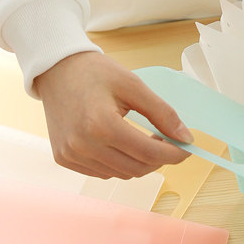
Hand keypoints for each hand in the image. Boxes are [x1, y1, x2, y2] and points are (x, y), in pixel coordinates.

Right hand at [34, 51, 193, 178]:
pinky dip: (119, 164)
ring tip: (144, 141)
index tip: (186, 148)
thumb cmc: (95, 72)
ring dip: (139, 163)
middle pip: (137, 168)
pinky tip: (122, 146)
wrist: (56, 69)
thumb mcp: (133, 85)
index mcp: (100, 124)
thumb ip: (162, 113)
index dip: (174, 154)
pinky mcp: (64, 159)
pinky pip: (102, 172)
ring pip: (121, 174)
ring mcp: (71, 155)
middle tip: (167, 142)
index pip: (148, 153)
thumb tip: (185, 138)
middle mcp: (82, 145)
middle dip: (159, 159)